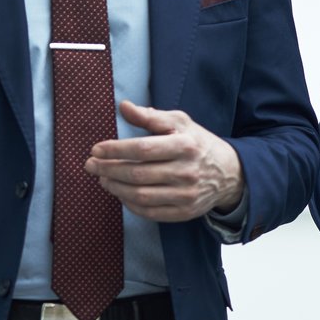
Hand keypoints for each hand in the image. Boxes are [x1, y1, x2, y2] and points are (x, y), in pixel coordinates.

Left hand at [84, 101, 243, 220]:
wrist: (229, 173)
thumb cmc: (197, 143)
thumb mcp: (180, 122)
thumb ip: (151, 116)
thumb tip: (123, 107)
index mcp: (185, 145)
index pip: (143, 149)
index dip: (116, 150)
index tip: (96, 149)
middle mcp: (187, 171)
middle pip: (138, 174)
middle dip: (108, 169)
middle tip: (91, 165)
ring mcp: (186, 195)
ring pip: (141, 195)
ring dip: (115, 188)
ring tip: (102, 179)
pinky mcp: (185, 212)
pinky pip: (150, 212)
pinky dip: (130, 204)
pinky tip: (120, 194)